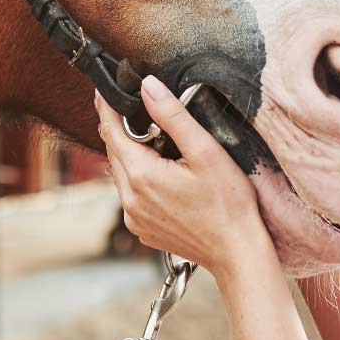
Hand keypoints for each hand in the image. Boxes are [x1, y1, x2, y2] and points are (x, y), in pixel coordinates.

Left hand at [96, 77, 275, 277]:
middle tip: (129, 109)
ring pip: (120, 173)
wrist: (237, 252)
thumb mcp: (205, 151)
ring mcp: (134, 218)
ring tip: (150, 141)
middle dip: (119, 129)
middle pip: (114, 152)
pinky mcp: (142, 229)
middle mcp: (130, 199)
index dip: (107, 109)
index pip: (112, 132)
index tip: (102, 92)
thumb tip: (148, 86)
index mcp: (141, 175)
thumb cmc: (229, 204)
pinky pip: (129, 195)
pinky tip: (159, 174)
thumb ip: (173, 116)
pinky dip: (136, 178)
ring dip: (129, 155)